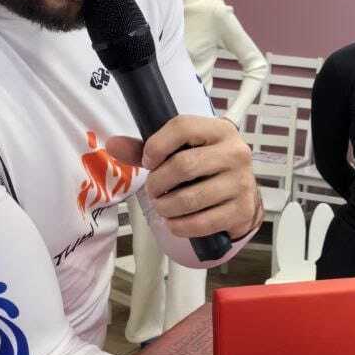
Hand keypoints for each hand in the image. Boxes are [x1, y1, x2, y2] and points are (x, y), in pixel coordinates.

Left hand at [106, 116, 261, 243]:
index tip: (149, 161)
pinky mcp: (240, 210)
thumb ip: (147, 148)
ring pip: (189, 198)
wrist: (241, 196)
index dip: (156, 146)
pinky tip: (175, 221)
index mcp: (220, 130)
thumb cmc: (207, 169)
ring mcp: (241, 183)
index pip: (182, 127)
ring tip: (163, 206)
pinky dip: (179, 226)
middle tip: (153, 190)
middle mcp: (236, 153)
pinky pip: (200, 223)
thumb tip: (113, 144)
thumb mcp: (183, 151)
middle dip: (157, 183)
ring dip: (165, 207)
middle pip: (183, 166)